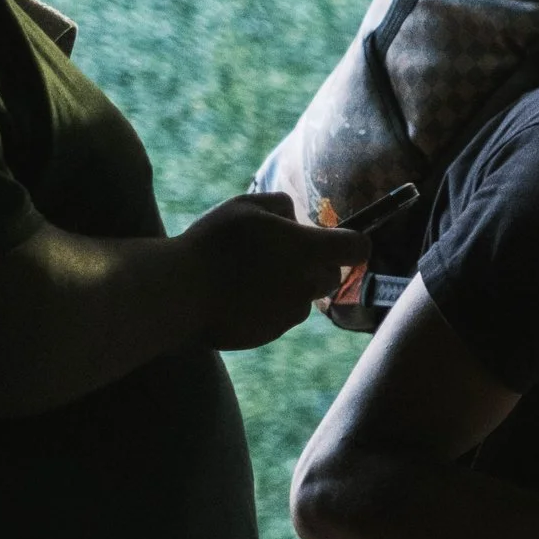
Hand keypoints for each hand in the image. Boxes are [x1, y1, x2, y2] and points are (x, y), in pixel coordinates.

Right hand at [183, 193, 366, 349]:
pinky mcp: (270, 333)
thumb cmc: (214, 243)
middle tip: (279, 253)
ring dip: (289, 286)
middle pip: (331, 275)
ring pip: (304, 297)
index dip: (352, 242)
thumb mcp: (246, 206)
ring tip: (249, 274)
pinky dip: (268, 306)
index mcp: (308, 250)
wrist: (181, 294)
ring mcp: (289, 313)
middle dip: (315, 264)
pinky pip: (280, 316)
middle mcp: (307, 284)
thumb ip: (281, 205)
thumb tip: (296, 218)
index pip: (357, 248)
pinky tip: (237, 295)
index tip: (338, 239)